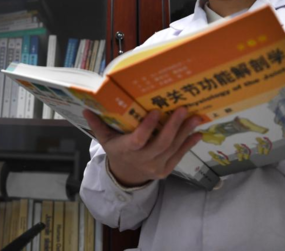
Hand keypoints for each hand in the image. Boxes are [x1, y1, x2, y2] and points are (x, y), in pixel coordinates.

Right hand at [83, 107, 202, 186]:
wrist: (126, 175)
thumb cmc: (116, 151)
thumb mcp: (105, 139)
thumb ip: (97, 125)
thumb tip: (86, 109)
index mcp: (127, 150)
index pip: (138, 140)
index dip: (147, 127)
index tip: (156, 111)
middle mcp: (143, 160)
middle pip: (161, 143)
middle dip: (173, 126)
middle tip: (183, 109)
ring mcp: (156, 167)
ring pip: (173, 148)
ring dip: (185, 132)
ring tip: (196, 117)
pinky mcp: (166, 170)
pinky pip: (179, 156)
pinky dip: (189, 144)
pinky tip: (197, 133)